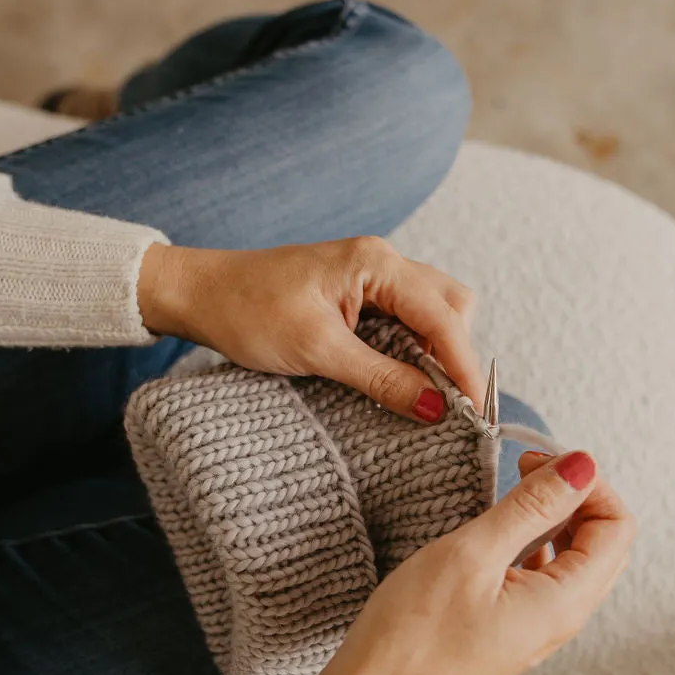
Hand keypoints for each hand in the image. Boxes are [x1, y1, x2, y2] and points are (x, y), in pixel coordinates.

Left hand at [138, 237, 484, 419]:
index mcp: (376, 263)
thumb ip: (382, 377)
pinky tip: (401, 378)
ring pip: (431, 312)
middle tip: (449, 405)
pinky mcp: (357, 293)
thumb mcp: (318, 351)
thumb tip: (436, 407)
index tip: (476, 411)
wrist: (198, 294)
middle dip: (456, 354)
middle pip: (450, 306)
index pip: (444, 316)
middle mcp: (381, 262)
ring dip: (435, 352)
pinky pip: (404, 319)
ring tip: (425, 395)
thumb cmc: (247, 312)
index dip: (464, 365)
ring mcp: (371, 276)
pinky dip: (412, 349)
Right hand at [259, 450, 635, 674]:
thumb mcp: (471, 554)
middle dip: (574, 495)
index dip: (588, 482)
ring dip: (551, 518)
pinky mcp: (509, 632)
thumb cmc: (411, 638)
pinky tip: (491, 535)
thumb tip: (583, 466)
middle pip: (603, 542)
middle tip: (523, 469)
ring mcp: (536, 629)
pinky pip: (542, 578)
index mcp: (565, 602)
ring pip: (573, 559)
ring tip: (505, 498)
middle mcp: (562, 620)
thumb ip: (532, 506)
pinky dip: (529, 544)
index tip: (536, 460)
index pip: (618, 526)